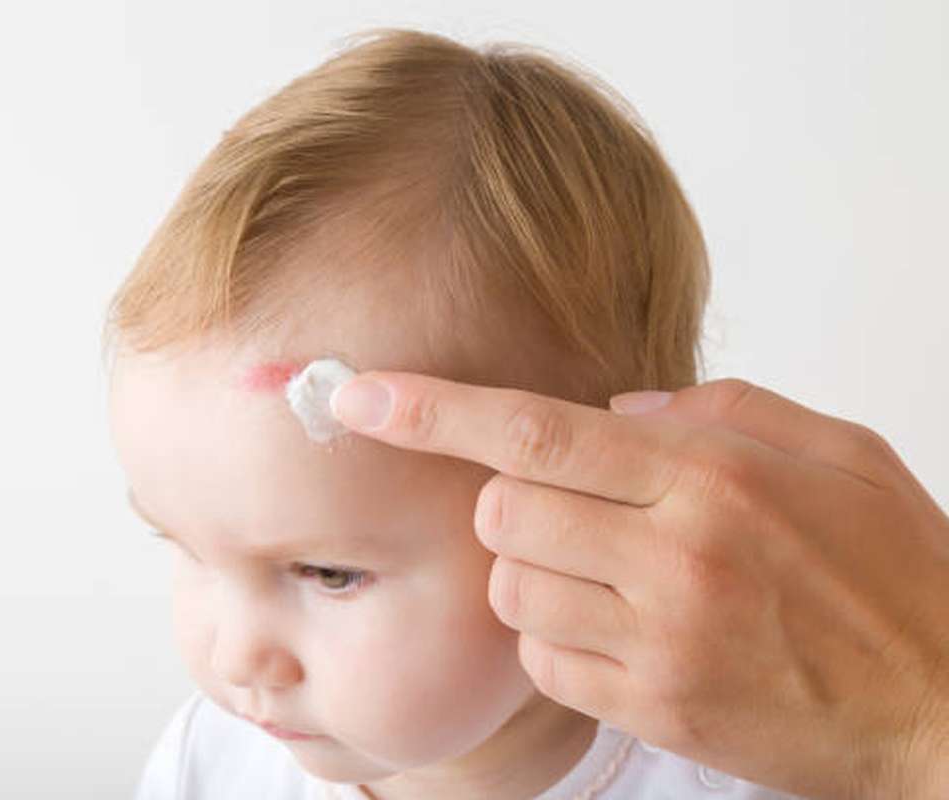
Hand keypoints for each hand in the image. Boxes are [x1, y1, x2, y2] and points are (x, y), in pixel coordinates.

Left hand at [330, 374, 948, 799]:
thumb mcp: (836, 454)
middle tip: (572, 513)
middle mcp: (676, 552)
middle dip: (510, 505)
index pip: (535, 432)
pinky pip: (543, 660)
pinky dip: (559, 639)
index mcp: (712, 475)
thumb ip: (719, 411)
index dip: (432, 410)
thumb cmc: (894, 573)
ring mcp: (661, 637)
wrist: (947, 705)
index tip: (358, 395)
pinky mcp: (655, 706)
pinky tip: (622, 632)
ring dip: (537, 572)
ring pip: (513, 587)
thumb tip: (616, 412)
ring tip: (612, 576)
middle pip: (502, 511)